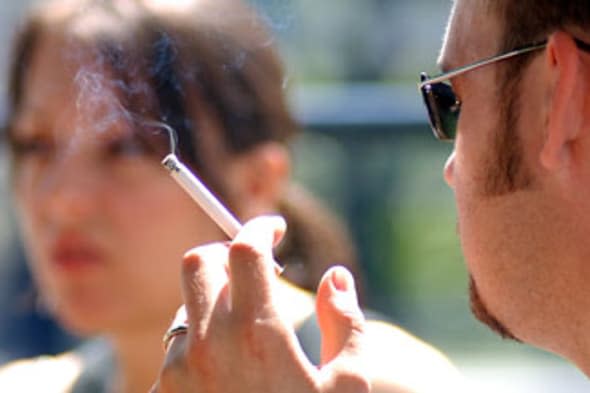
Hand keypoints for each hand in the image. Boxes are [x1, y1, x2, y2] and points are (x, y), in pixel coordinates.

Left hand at [150, 215, 369, 392]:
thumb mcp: (348, 384)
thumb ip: (346, 321)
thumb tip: (336, 277)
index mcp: (259, 333)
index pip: (246, 247)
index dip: (261, 225)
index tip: (275, 226)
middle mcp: (209, 344)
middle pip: (199, 263)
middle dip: (227, 255)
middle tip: (256, 270)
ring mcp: (180, 371)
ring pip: (186, 305)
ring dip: (214, 302)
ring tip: (249, 330)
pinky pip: (176, 348)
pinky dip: (200, 340)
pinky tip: (229, 369)